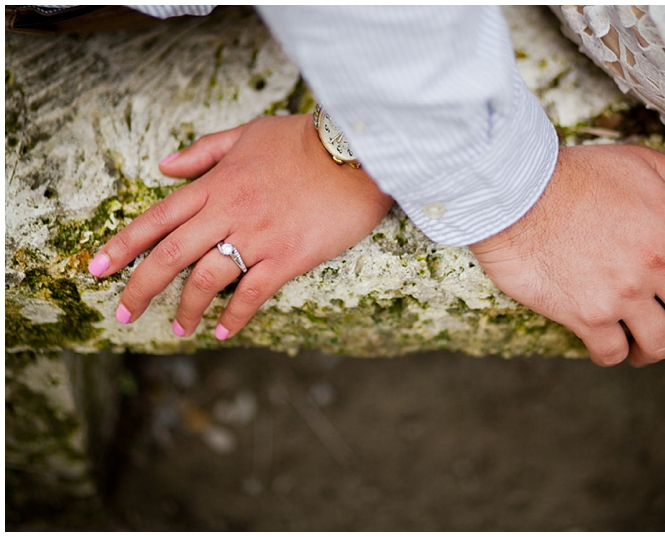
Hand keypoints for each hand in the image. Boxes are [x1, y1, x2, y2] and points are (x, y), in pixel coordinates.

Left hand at [88, 114, 393, 338]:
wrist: (356, 155)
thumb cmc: (304, 141)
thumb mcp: (248, 134)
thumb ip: (204, 151)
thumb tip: (164, 166)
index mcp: (215, 184)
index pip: (157, 218)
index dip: (123, 245)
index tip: (97, 269)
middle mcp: (228, 212)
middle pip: (171, 255)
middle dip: (141, 287)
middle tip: (123, 313)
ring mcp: (258, 236)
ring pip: (207, 279)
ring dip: (186, 308)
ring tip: (178, 330)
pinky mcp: (288, 257)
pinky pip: (252, 293)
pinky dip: (234, 315)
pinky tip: (221, 330)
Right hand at [470, 145, 664, 366]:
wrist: (514, 194)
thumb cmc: (573, 175)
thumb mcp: (642, 163)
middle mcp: (655, 264)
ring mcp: (620, 292)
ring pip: (659, 344)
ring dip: (656, 350)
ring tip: (644, 346)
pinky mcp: (584, 314)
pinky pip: (612, 352)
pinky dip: (614, 353)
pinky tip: (608, 342)